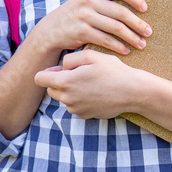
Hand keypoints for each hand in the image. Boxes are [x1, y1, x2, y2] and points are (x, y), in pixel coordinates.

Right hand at [28, 0, 150, 56]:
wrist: (50, 30)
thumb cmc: (77, 15)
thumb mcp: (88, 0)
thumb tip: (137, 3)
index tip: (145, 9)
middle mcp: (88, 0)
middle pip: (121, 12)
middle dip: (138, 23)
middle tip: (149, 32)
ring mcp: (84, 16)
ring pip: (115, 27)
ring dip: (131, 37)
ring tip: (141, 44)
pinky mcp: (81, 32)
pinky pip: (105, 40)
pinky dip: (118, 46)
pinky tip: (126, 50)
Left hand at [34, 49, 149, 118]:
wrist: (132, 91)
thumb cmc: (113, 70)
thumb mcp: (91, 56)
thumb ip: (70, 59)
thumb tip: (60, 67)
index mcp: (66, 82)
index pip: (40, 79)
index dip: (48, 72)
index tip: (59, 69)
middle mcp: (67, 98)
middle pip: (51, 89)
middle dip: (59, 81)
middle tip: (78, 73)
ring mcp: (76, 109)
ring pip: (64, 98)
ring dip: (71, 91)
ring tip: (91, 82)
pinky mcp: (85, 115)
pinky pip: (75, 106)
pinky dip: (81, 99)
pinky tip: (96, 92)